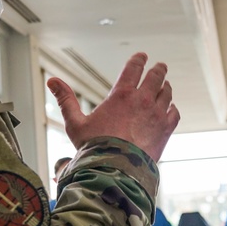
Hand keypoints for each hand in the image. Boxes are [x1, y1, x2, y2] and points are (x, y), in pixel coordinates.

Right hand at [47, 53, 178, 160]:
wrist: (117, 170)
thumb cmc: (94, 148)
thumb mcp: (75, 124)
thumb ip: (66, 100)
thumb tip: (52, 81)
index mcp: (121, 95)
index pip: (134, 68)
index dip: (138, 59)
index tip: (142, 55)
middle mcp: (142, 101)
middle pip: (155, 77)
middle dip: (158, 69)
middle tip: (160, 66)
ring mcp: (156, 115)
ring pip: (166, 94)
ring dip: (166, 87)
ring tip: (166, 85)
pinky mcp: (165, 130)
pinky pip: (174, 113)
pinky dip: (172, 108)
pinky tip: (170, 108)